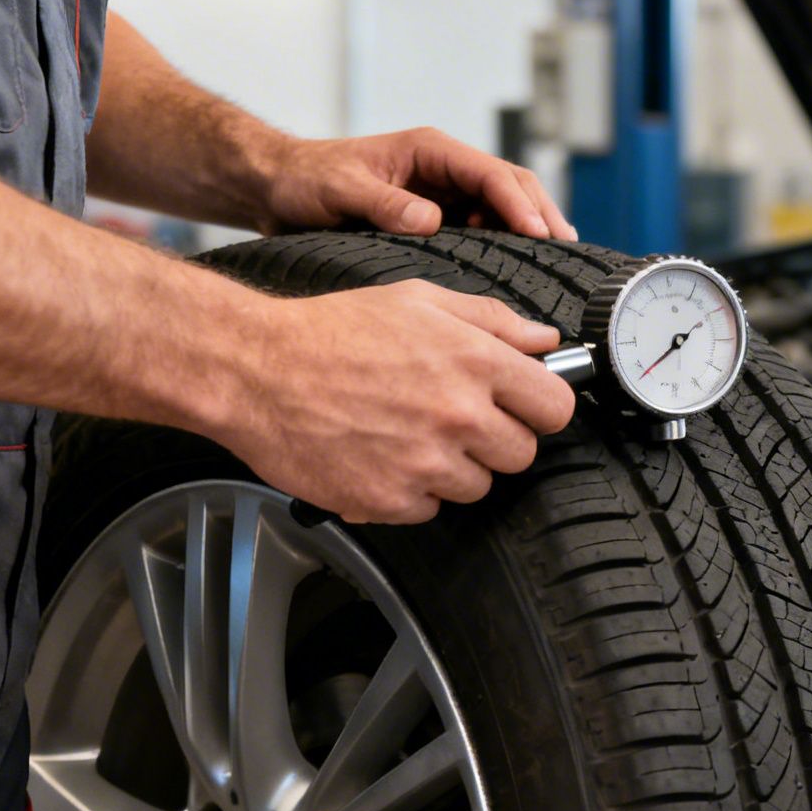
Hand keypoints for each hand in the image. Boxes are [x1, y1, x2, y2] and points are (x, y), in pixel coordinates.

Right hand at [217, 281, 575, 523]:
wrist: (254, 370)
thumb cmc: (332, 331)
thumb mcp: (419, 301)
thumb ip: (493, 321)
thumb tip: (545, 340)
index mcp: (476, 363)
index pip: (556, 408)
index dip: (540, 407)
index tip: (521, 406)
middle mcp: (459, 416)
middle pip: (522, 454)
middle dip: (495, 439)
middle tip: (453, 419)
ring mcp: (426, 463)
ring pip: (478, 485)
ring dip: (453, 468)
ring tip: (408, 433)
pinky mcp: (390, 500)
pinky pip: (430, 509)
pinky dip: (411, 491)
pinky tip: (382, 456)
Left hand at [257, 128, 578, 240]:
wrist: (275, 188)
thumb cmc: (303, 180)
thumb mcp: (338, 190)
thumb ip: (383, 204)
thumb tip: (431, 222)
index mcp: (429, 151)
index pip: (491, 174)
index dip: (519, 204)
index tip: (538, 234)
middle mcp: (443, 169)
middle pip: (511, 186)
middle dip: (541, 213)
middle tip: (565, 249)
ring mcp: (443, 193)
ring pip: (502, 207)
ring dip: (529, 230)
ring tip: (554, 262)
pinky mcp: (436, 217)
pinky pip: (481, 229)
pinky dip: (505, 245)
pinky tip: (517, 268)